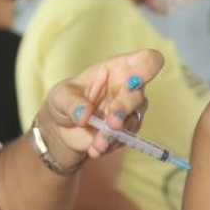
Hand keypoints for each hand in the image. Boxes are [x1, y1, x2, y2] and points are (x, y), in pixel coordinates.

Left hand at [38, 49, 165, 164]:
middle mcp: (128, 88)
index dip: (148, 67)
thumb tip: (85, 114)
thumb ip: (72, 103)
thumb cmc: (65, 102)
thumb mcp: (60, 97)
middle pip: (138, 96)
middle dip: (124, 109)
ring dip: (115, 133)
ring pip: (133, 120)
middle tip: (111, 123)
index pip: (146, 61)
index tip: (133, 81)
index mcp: (117, 69)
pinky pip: (125, 139)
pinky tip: (94, 148)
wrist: (62, 131)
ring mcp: (129, 111)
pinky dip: (109, 145)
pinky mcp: (126, 131)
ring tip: (97, 143)